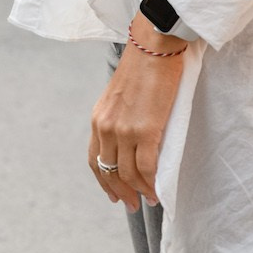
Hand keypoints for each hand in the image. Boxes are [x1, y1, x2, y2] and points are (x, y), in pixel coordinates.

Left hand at [90, 20, 187, 209]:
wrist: (153, 47)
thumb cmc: (142, 67)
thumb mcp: (119, 96)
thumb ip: (118, 118)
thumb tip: (129, 138)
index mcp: (97, 118)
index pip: (94, 159)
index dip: (103, 181)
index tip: (113, 195)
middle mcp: (106, 127)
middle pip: (109, 171)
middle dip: (120, 192)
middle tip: (132, 205)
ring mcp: (124, 130)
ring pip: (128, 174)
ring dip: (138, 192)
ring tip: (149, 201)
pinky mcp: (146, 130)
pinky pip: (147, 168)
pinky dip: (152, 185)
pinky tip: (158, 192)